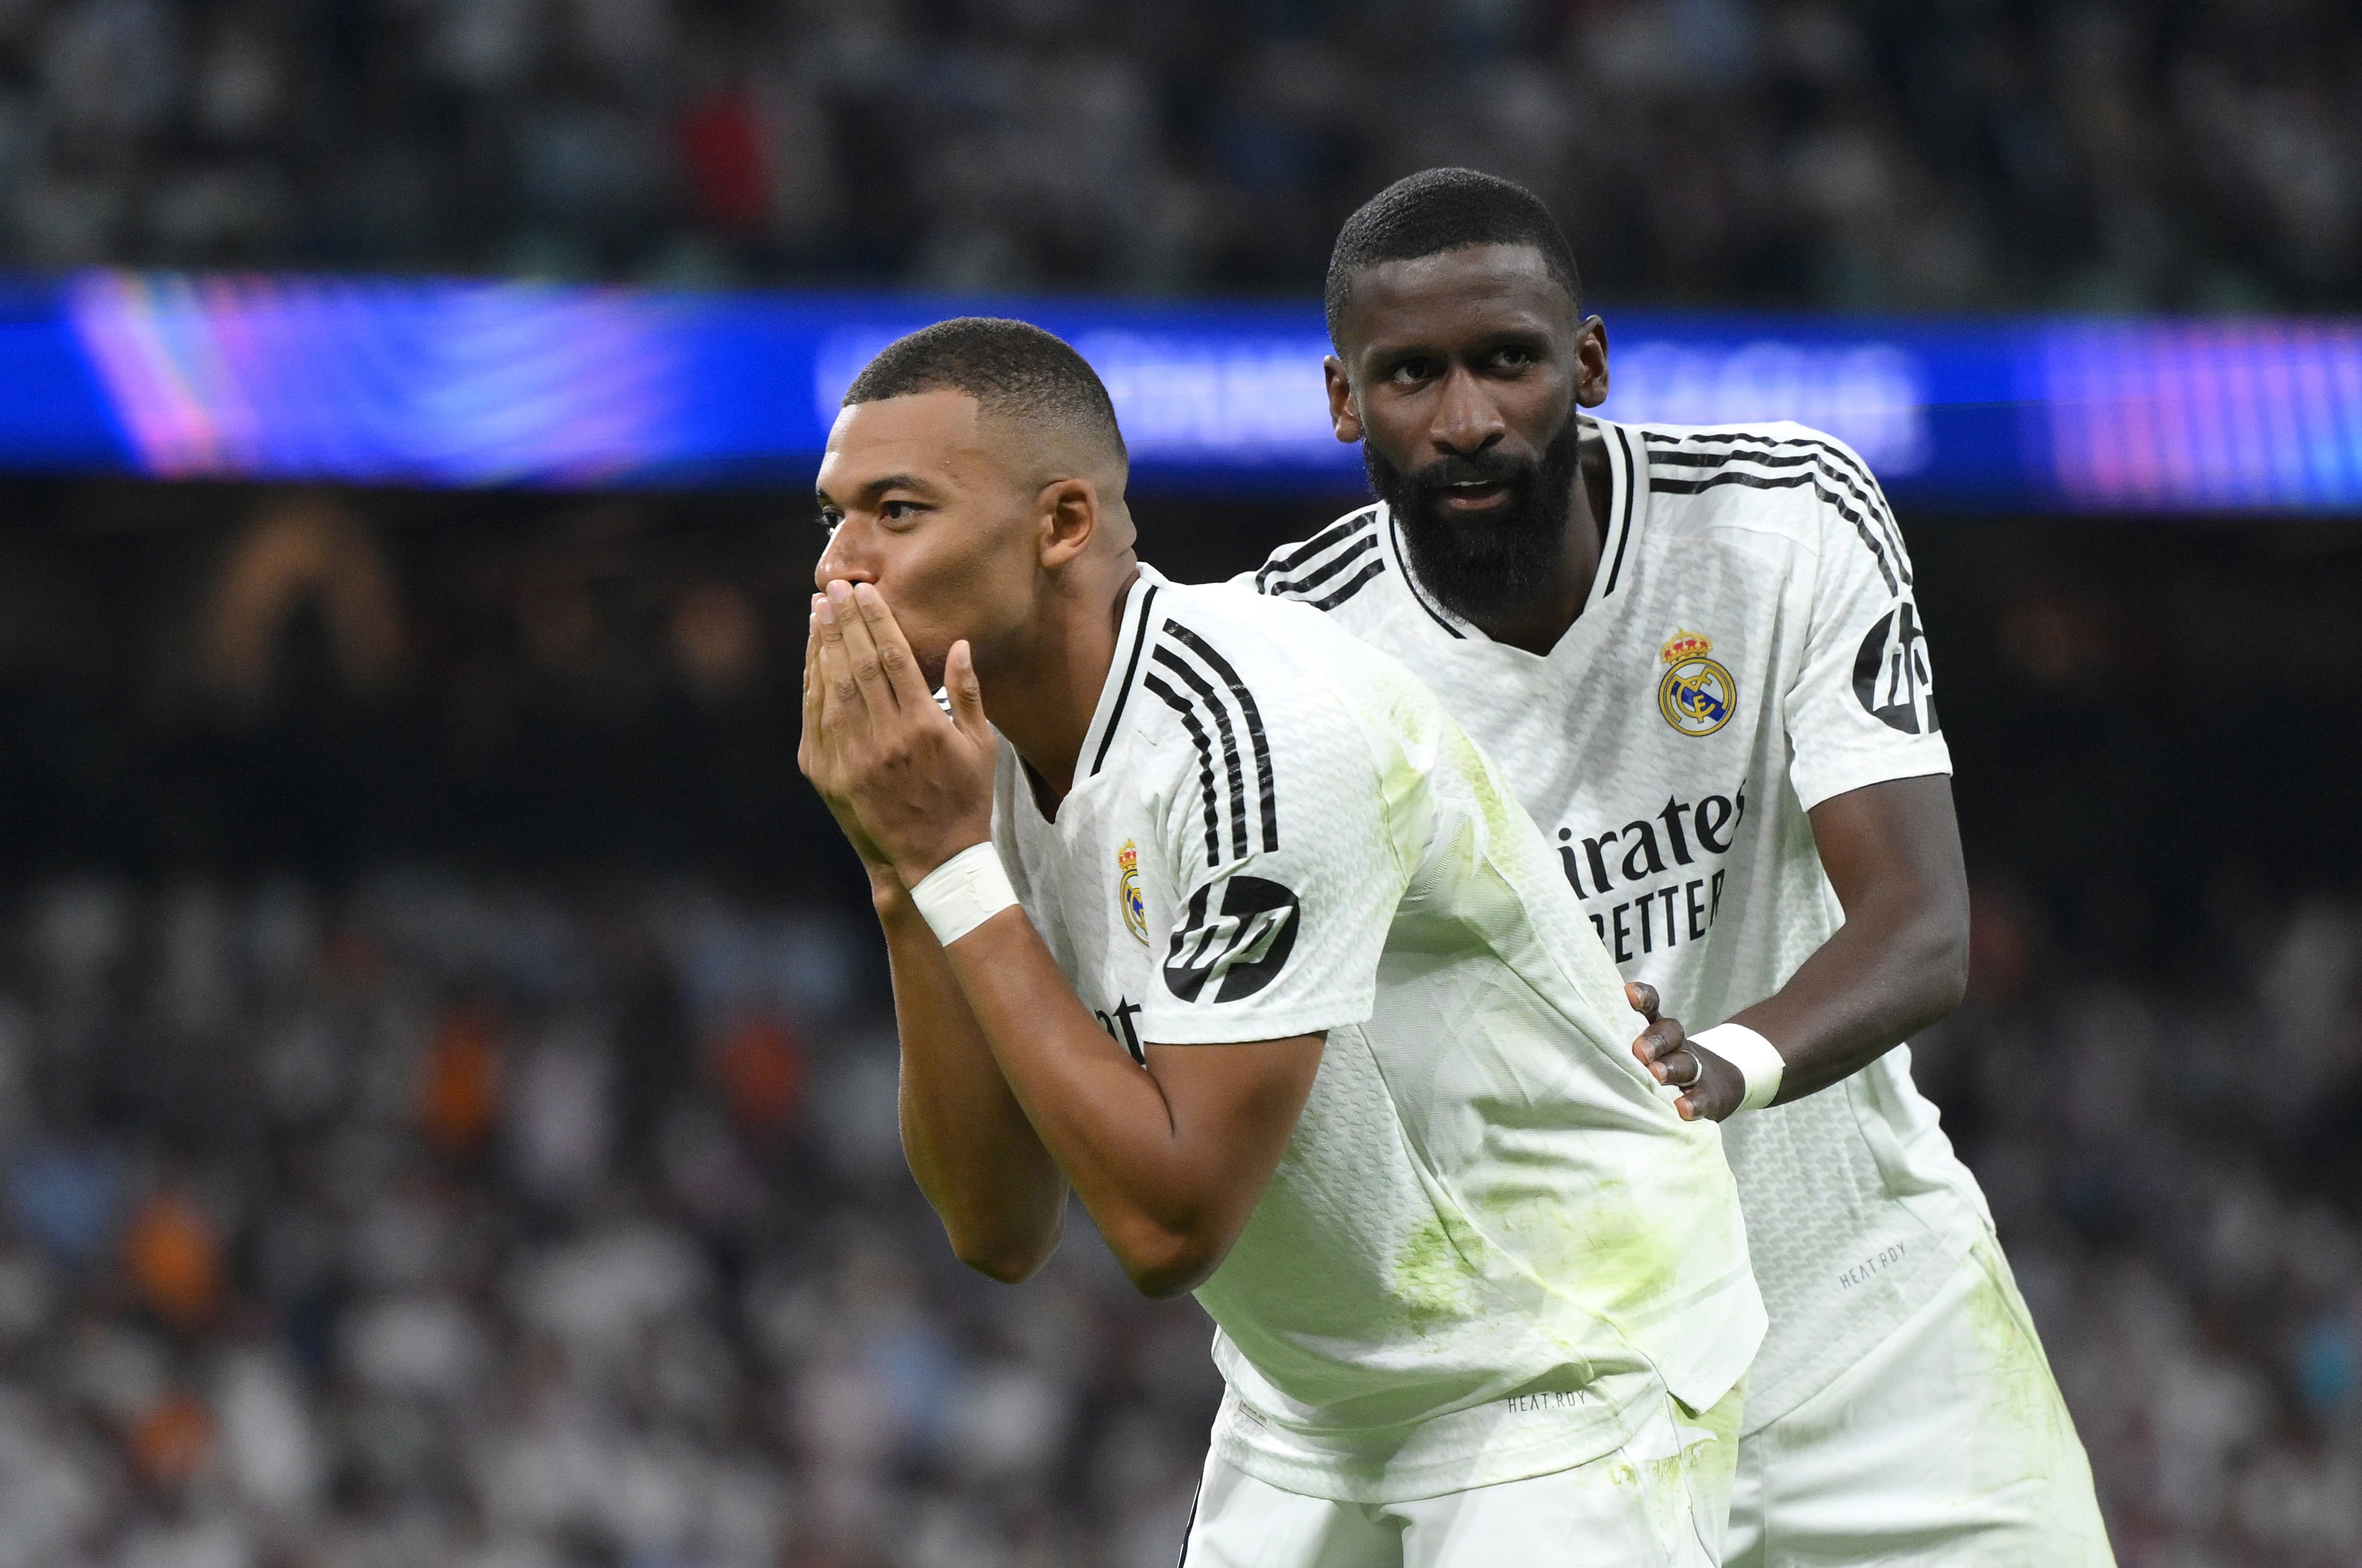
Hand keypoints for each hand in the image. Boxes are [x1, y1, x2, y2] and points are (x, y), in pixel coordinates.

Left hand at [798, 580, 997, 885]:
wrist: (937, 860)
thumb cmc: (965, 799)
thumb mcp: (980, 746)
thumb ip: (967, 693)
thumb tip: (959, 644)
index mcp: (923, 726)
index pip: (893, 658)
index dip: (876, 621)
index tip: (865, 591)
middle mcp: (886, 738)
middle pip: (858, 664)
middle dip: (845, 621)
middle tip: (834, 588)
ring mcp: (854, 757)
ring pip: (833, 687)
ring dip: (823, 645)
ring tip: (818, 611)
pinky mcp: (832, 775)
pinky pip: (817, 719)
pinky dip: (813, 684)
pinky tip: (813, 658)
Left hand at [1626, 982, 1742, 1122]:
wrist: (1720, 1084)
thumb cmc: (1662, 1065)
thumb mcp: (1645, 1049)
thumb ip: (1619, 1044)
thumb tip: (1573, 1043)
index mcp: (1657, 1030)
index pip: (1652, 1006)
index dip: (1643, 998)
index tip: (1629, 994)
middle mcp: (1676, 1045)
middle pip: (1670, 1033)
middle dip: (1654, 1040)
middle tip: (1638, 1051)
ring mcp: (1694, 1070)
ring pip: (1685, 1063)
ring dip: (1670, 1068)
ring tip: (1656, 1075)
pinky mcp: (1708, 1096)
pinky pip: (1701, 1098)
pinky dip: (1693, 1103)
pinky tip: (1682, 1109)